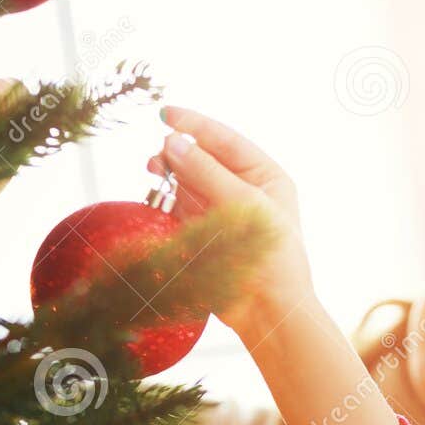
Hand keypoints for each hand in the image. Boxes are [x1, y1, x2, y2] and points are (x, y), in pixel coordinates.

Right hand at [149, 105, 316, 339]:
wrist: (268, 311)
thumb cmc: (271, 257)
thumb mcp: (243, 205)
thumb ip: (206, 173)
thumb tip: (172, 142)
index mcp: (265, 176)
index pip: (225, 140)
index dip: (195, 125)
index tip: (165, 113)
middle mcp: (243, 190)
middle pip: (202, 159)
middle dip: (178, 153)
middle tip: (156, 159)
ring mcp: (221, 213)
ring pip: (186, 182)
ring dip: (168, 176)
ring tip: (153, 174)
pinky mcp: (204, 235)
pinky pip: (178, 209)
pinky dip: (165, 201)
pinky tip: (155, 199)